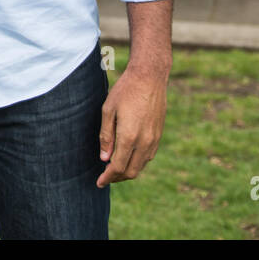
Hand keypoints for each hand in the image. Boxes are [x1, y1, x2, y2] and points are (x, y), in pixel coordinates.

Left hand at [97, 64, 167, 186]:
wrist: (149, 77)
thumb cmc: (125, 90)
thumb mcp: (108, 110)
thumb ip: (106, 136)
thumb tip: (104, 158)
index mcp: (129, 137)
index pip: (118, 167)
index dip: (108, 177)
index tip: (99, 182)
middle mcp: (144, 142)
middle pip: (131, 171)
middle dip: (117, 178)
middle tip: (106, 176)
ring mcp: (154, 139)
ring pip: (141, 165)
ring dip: (128, 171)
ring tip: (115, 168)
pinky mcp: (159, 134)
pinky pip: (148, 156)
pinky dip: (137, 162)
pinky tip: (128, 156)